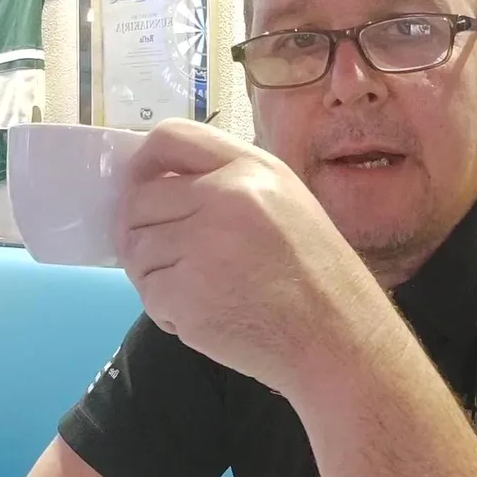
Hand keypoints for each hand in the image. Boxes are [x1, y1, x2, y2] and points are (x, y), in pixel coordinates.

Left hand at [113, 118, 396, 395]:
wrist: (338, 338)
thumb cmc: (317, 276)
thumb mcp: (286, 204)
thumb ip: (228, 187)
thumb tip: (159, 191)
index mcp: (251, 169)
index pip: (170, 138)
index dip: (143, 162)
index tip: (140, 186)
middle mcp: (222, 197)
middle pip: (140, 200)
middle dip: (142, 231)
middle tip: (171, 259)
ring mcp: (199, 245)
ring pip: (137, 250)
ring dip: (157, 276)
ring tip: (203, 293)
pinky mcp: (183, 294)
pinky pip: (149, 293)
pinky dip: (167, 311)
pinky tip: (207, 317)